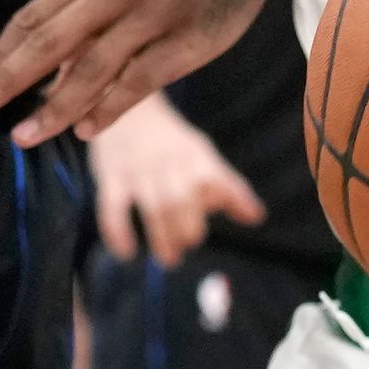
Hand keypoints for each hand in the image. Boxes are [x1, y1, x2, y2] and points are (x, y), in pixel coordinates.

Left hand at [0, 0, 287, 145]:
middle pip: (49, 42)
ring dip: (54, 106)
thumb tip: (42, 67)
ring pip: (92, 68)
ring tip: (24, 135)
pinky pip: (140, 80)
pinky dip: (109, 107)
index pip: (31, 19)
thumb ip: (77, 11)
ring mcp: (150, 15)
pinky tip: (85, 130)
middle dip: (6, 79)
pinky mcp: (187, 40)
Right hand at [86, 94, 267, 262]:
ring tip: (170, 259)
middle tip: (188, 245)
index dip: (223, 200)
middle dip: (188, 228)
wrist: (127, 110)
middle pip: (181, 199)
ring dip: (162, 238)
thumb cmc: (171, 142)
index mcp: (194, 155)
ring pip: (153, 207)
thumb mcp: (202, 156)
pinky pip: (112, 207)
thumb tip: (257, 217)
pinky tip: (127, 252)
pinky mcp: (111, 177)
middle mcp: (168, 162)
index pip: (214, 178)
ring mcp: (138, 170)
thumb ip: (229, 187)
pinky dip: (118, 232)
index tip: (232, 217)